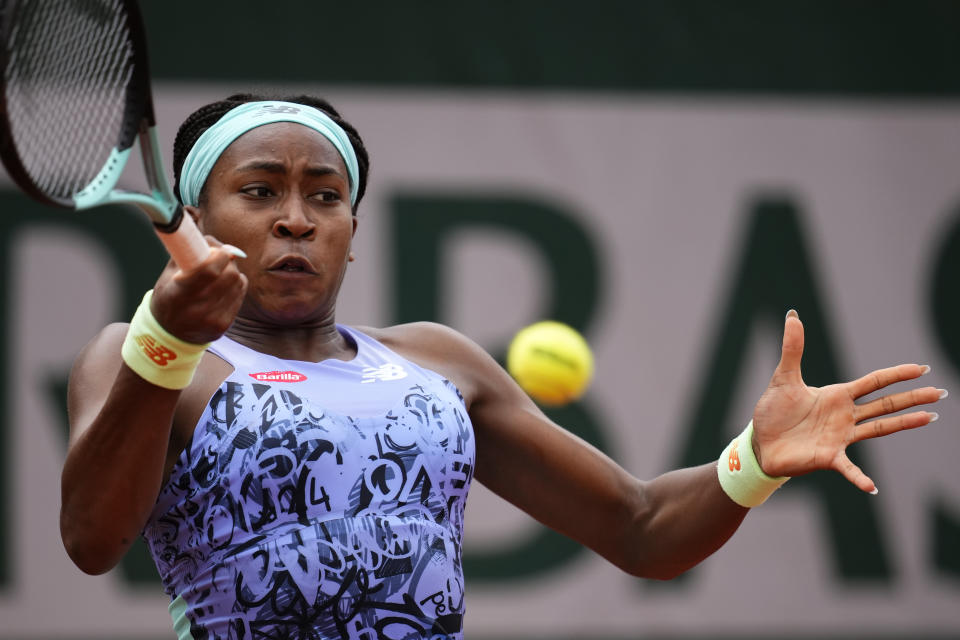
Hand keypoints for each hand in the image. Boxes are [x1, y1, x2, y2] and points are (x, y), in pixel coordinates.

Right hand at [150, 237, 247, 343]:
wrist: (169, 332)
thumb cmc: (169, 295)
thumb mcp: (169, 273)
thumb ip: (190, 252)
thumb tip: (216, 243)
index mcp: (178, 293)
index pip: (210, 270)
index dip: (219, 255)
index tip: (217, 250)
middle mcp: (196, 309)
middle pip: (229, 275)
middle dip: (228, 262)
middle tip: (219, 260)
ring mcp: (212, 319)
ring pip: (238, 283)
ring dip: (232, 273)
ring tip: (219, 274)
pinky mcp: (223, 325)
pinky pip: (240, 295)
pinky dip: (236, 286)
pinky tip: (224, 287)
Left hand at [750, 310, 943, 492]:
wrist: (761, 442)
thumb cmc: (774, 412)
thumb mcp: (783, 377)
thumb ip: (792, 349)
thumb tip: (792, 316)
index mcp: (837, 395)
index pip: (874, 382)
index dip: (897, 374)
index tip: (921, 369)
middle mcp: (845, 416)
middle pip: (886, 404)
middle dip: (912, 398)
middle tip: (941, 393)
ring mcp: (841, 437)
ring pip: (879, 429)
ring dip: (904, 424)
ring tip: (930, 418)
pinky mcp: (829, 457)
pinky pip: (849, 469)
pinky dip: (860, 478)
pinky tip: (873, 486)